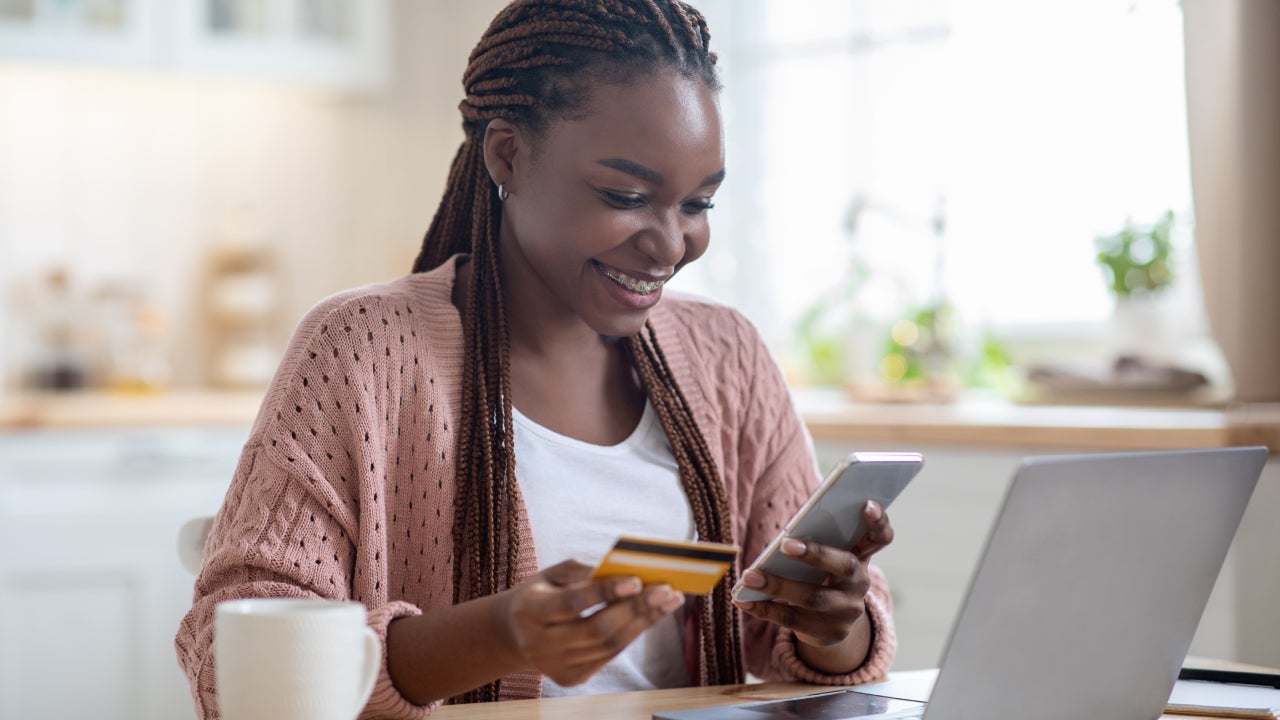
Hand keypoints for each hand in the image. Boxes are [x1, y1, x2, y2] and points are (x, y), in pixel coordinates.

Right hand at [500, 560, 684, 685]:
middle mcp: (538, 643)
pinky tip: (650, 616)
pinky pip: (609, 655)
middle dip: (635, 609)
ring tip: (668, 601)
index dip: (604, 593)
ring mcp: (554, 666)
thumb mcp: (554, 574)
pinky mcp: (570, 678)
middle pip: (596, 629)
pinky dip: (632, 634)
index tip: (636, 580)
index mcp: (529, 610)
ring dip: (643, 622)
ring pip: (608, 645)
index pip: (572, 604)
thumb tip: (628, 574)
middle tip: (666, 591)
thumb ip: (585, 573)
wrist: (515, 633)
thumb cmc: (542, 593)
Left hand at [734, 500, 893, 647]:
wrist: (831, 623)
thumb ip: (817, 544)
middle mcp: (860, 583)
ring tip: (749, 577)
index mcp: (861, 556)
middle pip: (843, 566)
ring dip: (777, 586)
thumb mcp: (826, 559)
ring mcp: (847, 611)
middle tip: (785, 544)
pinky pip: (794, 621)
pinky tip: (743, 601)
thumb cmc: (821, 575)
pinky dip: (765, 609)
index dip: (878, 520)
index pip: (881, 537)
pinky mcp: (829, 633)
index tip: (865, 502)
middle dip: (815, 554)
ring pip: (813, 597)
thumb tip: (782, 539)